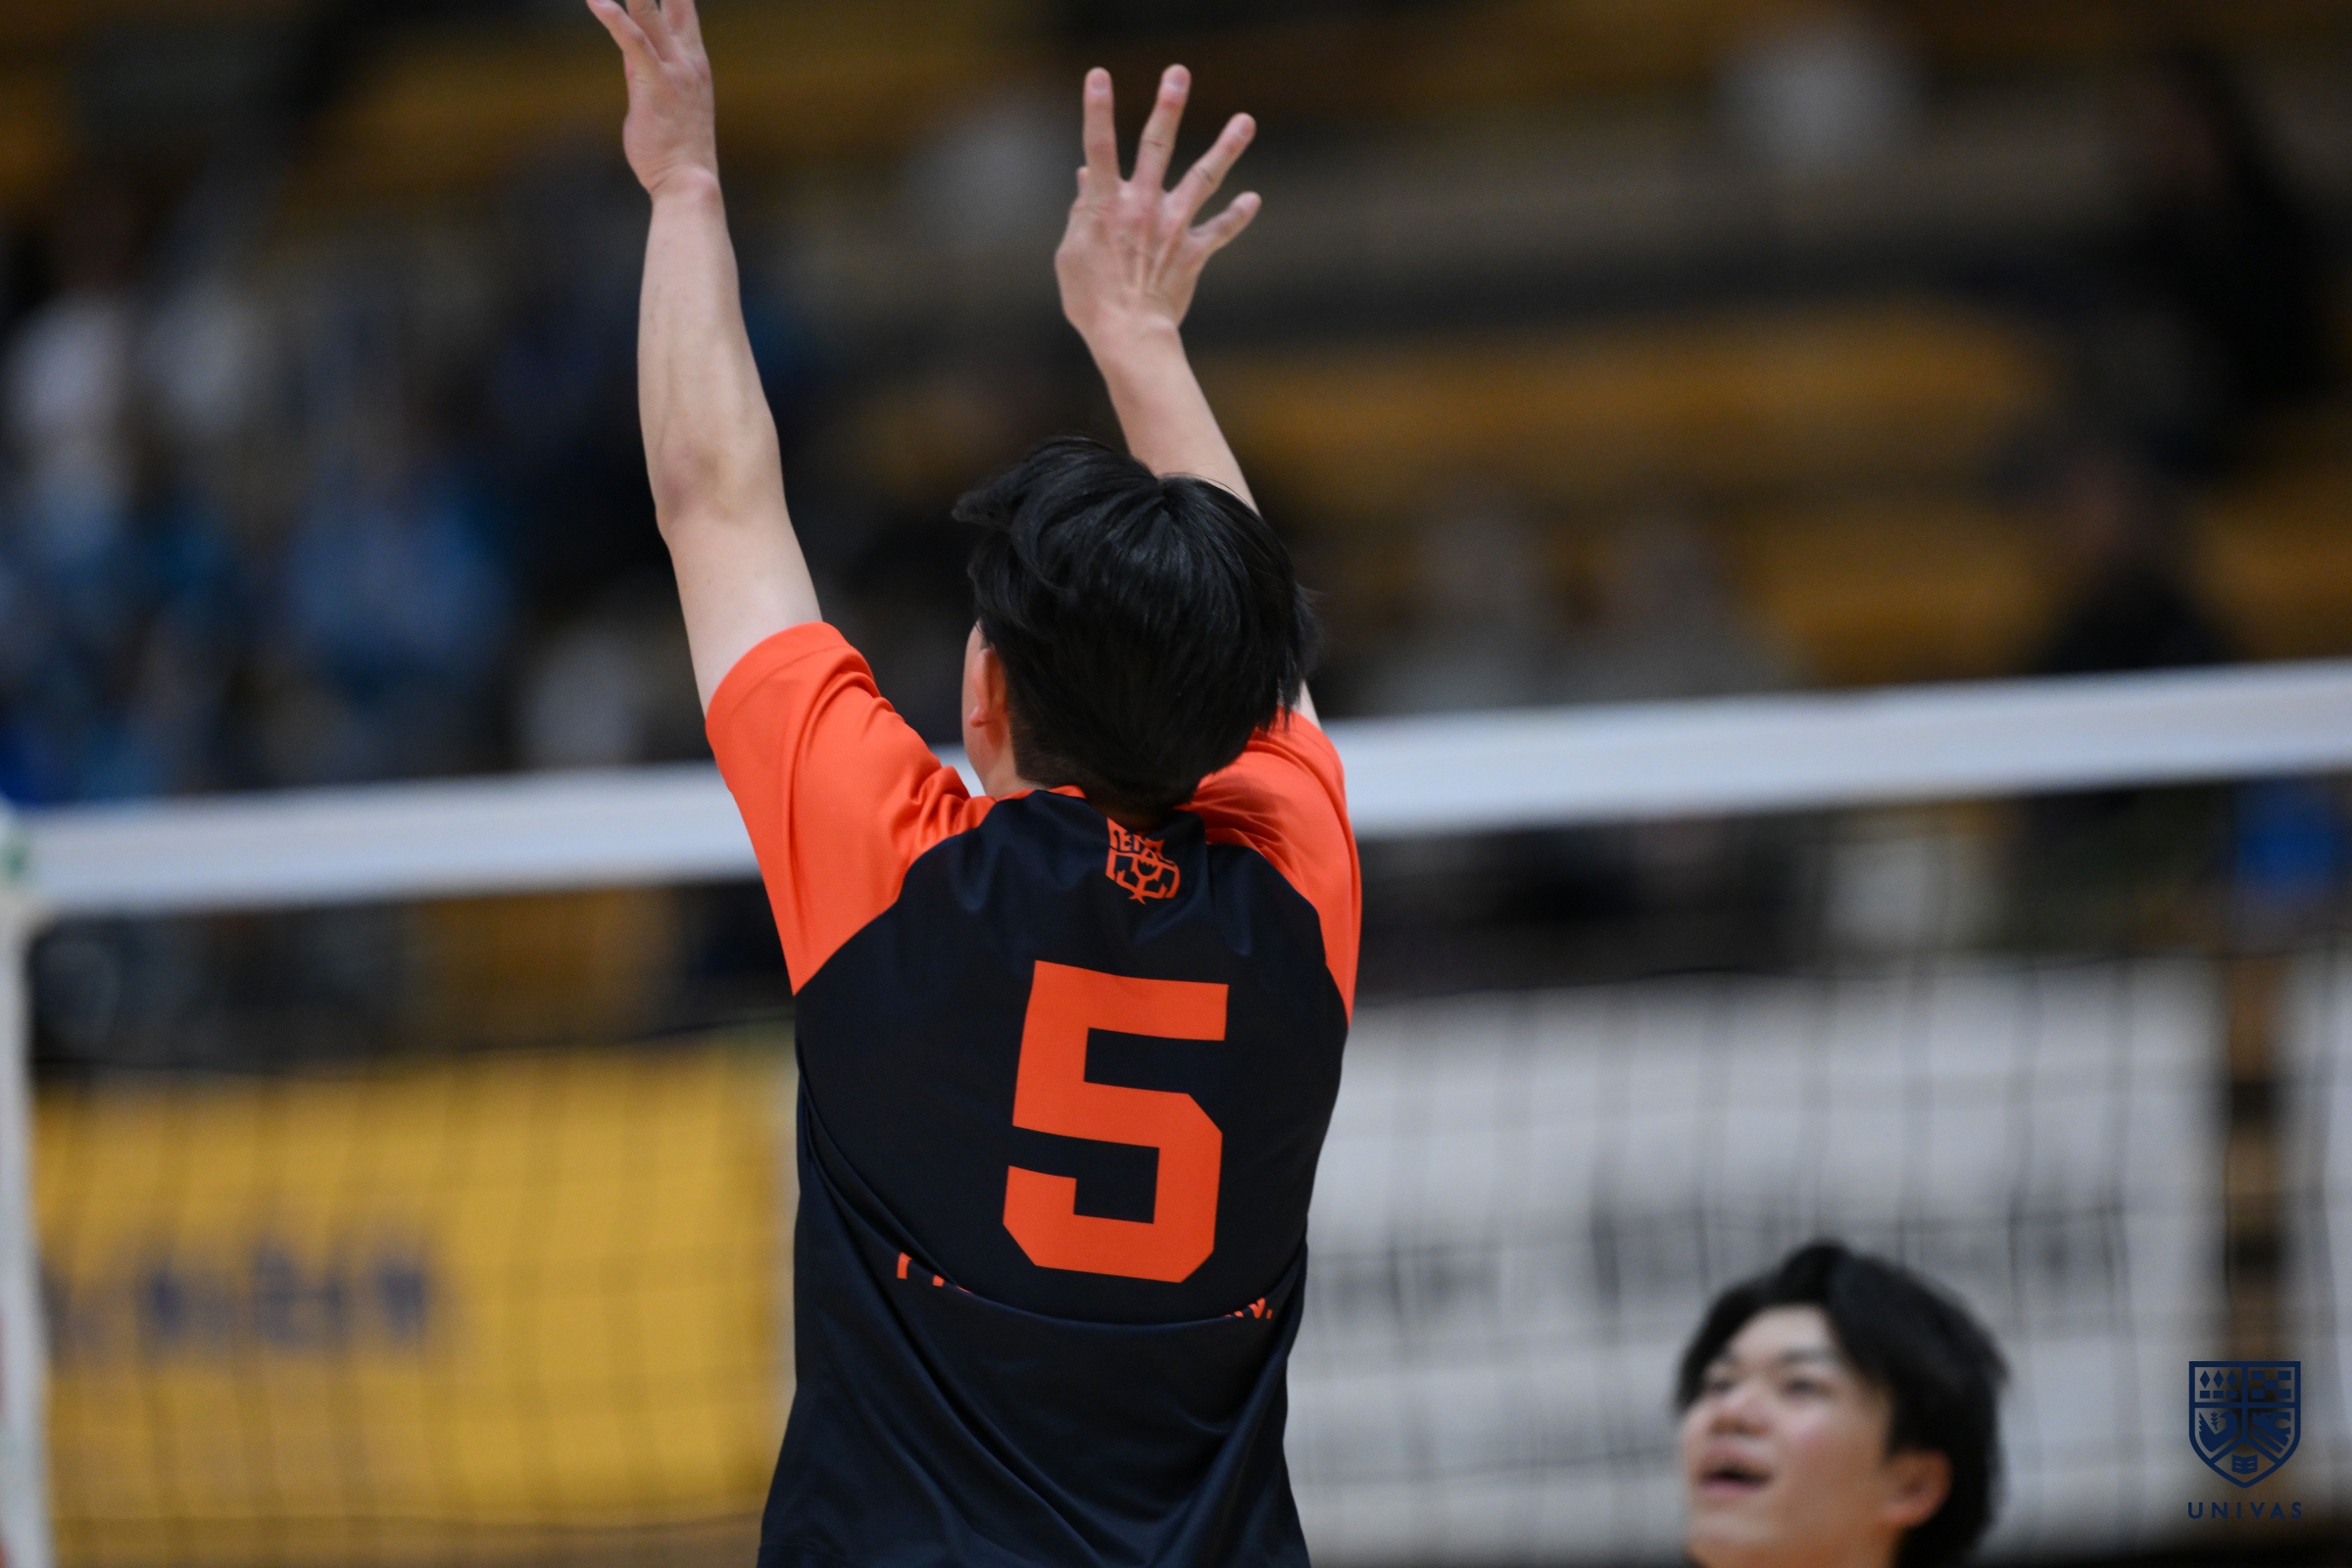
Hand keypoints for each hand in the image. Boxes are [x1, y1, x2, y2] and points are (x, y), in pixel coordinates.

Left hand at [587, 0, 716, 196]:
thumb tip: (630, 56)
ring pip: (650, 12)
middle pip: (676, 1)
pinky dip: (613, 18)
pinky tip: (597, 0)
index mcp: (694, 61)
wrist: (689, 181)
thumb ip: (645, 73)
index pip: (684, 8)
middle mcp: (689, 59)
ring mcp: (674, 70)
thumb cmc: (676, 151)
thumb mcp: (659, 103)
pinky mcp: (654, 83)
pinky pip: (632, 41)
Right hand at [1056, 65, 1260, 345]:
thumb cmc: (1090, 298)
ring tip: (1246, 121)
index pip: (1097, 147)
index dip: (1097, 109)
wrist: (1128, 334)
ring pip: (1203, 178)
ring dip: (1226, 148)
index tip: (1099, 74)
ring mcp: (1172, 226)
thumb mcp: (1072, 253)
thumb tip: (1085, 177)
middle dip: (1168, 107)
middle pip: (1157, 146)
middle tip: (1178, 74)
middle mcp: (1142, 206)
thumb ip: (1081, 212)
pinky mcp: (1193, 251)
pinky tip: (1253, 199)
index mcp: (1105, 205)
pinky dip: (1237, 215)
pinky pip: (1220, 230)